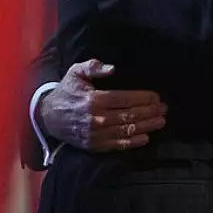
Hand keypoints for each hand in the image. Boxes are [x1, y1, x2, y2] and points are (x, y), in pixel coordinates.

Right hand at [37, 59, 166, 151]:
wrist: (48, 117)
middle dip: (150, 112)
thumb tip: (112, 68)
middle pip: (129, 115)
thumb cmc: (67, 92)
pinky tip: (145, 138)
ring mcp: (95, 134)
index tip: (156, 97)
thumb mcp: (75, 73)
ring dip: (146, 126)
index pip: (125, 99)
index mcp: (94, 99)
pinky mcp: (94, 146)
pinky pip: (117, 145)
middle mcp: (97, 118)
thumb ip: (93, 66)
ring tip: (160, 121)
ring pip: (126, 131)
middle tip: (164, 109)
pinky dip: (132, 142)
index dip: (143, 98)